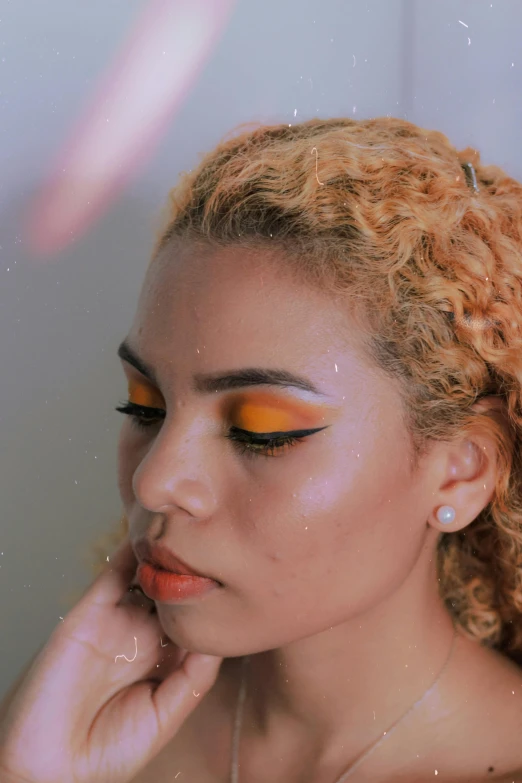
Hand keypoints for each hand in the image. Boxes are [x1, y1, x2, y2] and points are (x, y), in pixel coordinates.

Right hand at [0, 538, 222, 782]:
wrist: (50, 767)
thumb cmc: (107, 753)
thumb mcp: (164, 716)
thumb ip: (193, 678)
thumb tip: (221, 639)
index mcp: (164, 660)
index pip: (195, 620)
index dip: (215, 600)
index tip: (242, 577)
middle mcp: (143, 637)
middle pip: (174, 592)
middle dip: (194, 570)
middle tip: (220, 542)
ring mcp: (116, 622)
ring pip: (145, 577)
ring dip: (164, 555)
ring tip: (190, 529)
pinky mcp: (89, 614)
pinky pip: (112, 575)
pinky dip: (129, 553)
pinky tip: (150, 534)